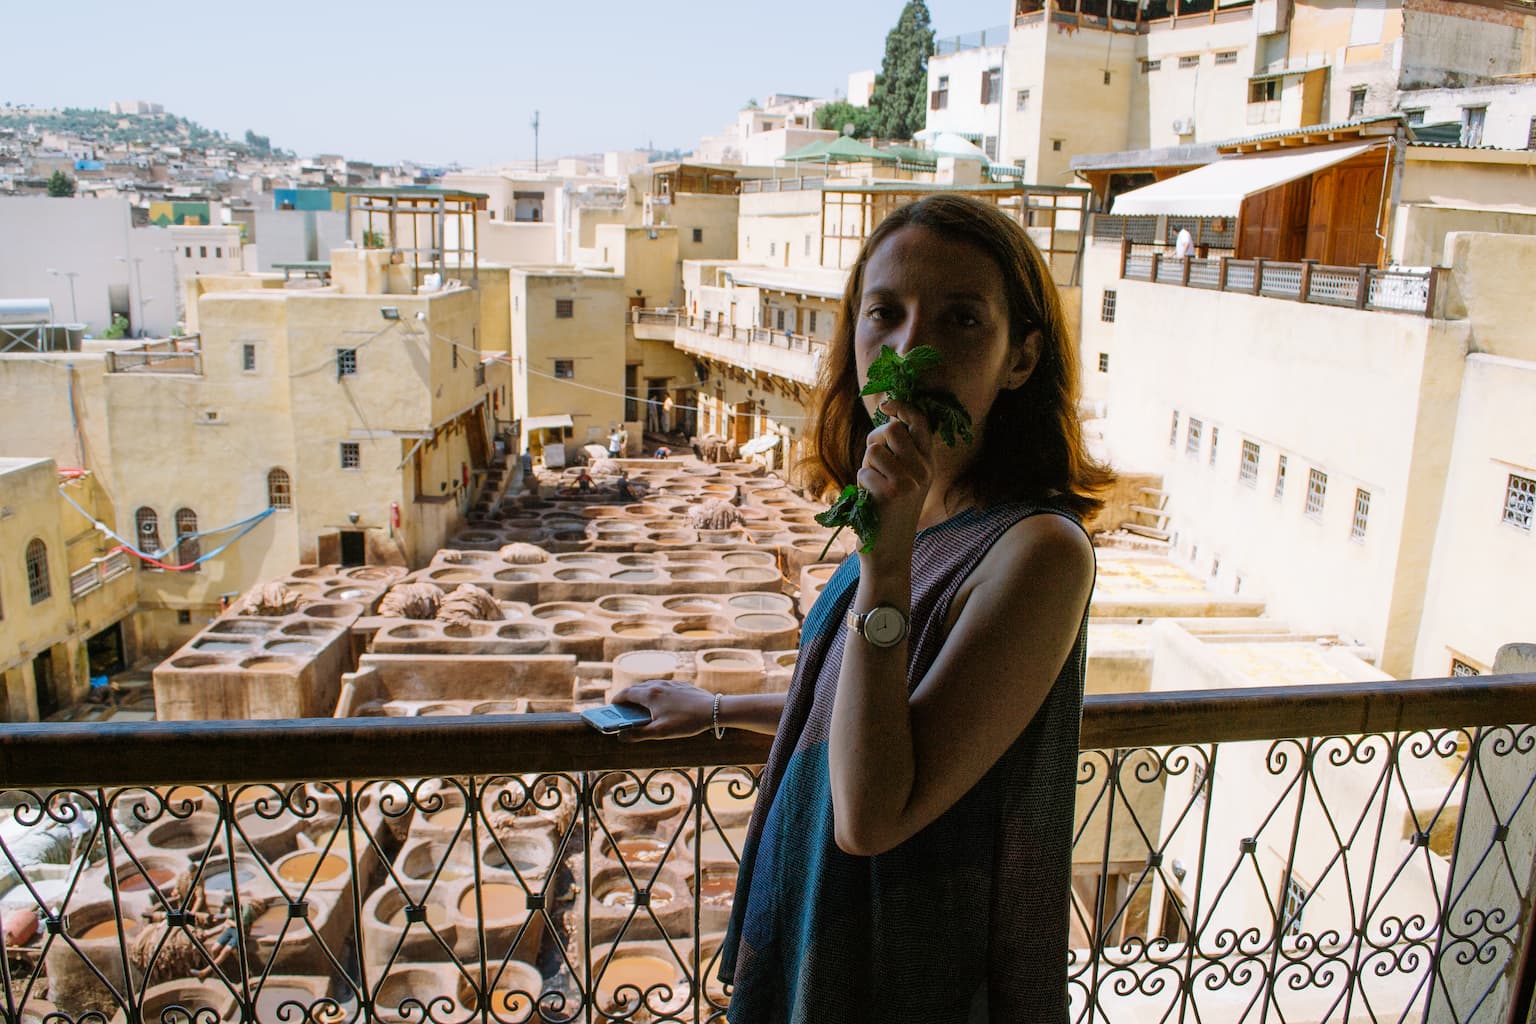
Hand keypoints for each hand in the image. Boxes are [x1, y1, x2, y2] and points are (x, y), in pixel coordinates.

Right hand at [610, 679, 713, 740]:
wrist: (713, 710)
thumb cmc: (686, 722)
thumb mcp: (660, 732)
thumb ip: (639, 734)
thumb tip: (621, 736)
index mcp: (650, 695)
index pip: (626, 694)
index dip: (617, 700)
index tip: (611, 706)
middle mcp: (658, 685)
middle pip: (636, 688)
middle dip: (627, 697)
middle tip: (622, 707)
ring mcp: (670, 683)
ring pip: (649, 685)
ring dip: (640, 693)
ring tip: (638, 704)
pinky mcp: (681, 685)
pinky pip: (662, 686)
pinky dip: (654, 692)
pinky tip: (659, 702)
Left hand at [859, 396, 932, 559]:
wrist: (889, 550)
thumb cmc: (889, 511)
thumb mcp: (905, 478)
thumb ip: (901, 451)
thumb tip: (889, 419)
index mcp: (929, 463)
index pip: (922, 422)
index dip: (903, 407)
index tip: (887, 405)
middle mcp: (924, 470)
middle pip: (892, 429)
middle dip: (875, 440)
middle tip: (873, 461)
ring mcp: (909, 482)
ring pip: (875, 450)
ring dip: (866, 465)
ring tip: (872, 484)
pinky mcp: (891, 494)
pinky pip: (864, 472)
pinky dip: (860, 485)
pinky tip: (870, 500)